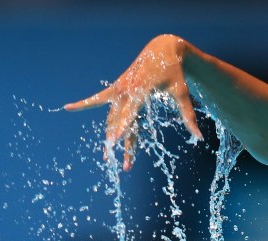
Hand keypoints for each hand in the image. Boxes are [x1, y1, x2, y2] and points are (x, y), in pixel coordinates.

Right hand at [64, 34, 202, 170]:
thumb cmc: (174, 72)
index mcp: (141, 91)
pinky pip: (99, 98)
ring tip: (109, 158)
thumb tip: (199, 137)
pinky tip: (67, 107)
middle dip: (123, 144)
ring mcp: (119, 89)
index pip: (131, 114)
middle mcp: (127, 90)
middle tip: (126, 166)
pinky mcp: (117, 87)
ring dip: (110, 136)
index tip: (114, 141)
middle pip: (121, 122)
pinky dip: (84, 104)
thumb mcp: (182, 93)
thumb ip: (188, 116)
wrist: (162, 47)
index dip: (123, 127)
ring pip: (111, 117)